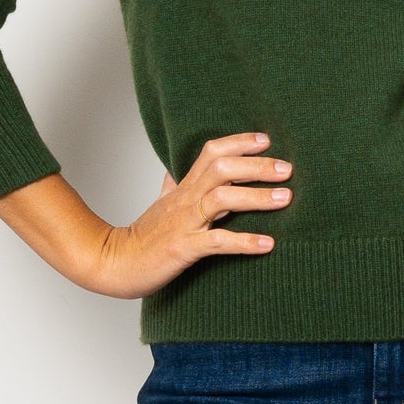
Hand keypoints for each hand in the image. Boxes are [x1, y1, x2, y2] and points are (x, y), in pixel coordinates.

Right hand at [88, 132, 290, 298]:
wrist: (116, 263)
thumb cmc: (143, 238)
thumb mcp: (159, 206)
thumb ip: (170, 187)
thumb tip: (172, 171)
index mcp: (183, 188)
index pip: (211, 152)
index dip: (239, 142)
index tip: (266, 140)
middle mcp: (185, 200)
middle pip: (222, 168)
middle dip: (257, 166)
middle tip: (287, 169)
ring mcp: (184, 223)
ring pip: (222, 198)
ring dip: (256, 197)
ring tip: (285, 199)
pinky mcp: (184, 248)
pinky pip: (217, 242)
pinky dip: (244, 241)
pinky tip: (267, 244)